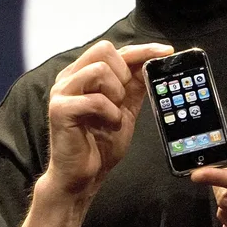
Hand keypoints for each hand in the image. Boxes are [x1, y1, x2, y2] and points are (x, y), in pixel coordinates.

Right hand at [43, 40, 172, 200]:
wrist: (83, 176)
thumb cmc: (100, 142)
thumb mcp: (125, 107)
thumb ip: (134, 84)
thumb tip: (153, 61)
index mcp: (83, 74)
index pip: (114, 49)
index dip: (142, 49)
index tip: (166, 52)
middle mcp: (70, 78)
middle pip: (103, 50)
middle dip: (123, 73)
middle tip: (123, 98)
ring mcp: (62, 92)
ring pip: (98, 70)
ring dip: (116, 94)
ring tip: (114, 113)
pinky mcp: (59, 110)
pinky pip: (95, 100)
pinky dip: (110, 114)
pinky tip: (109, 125)